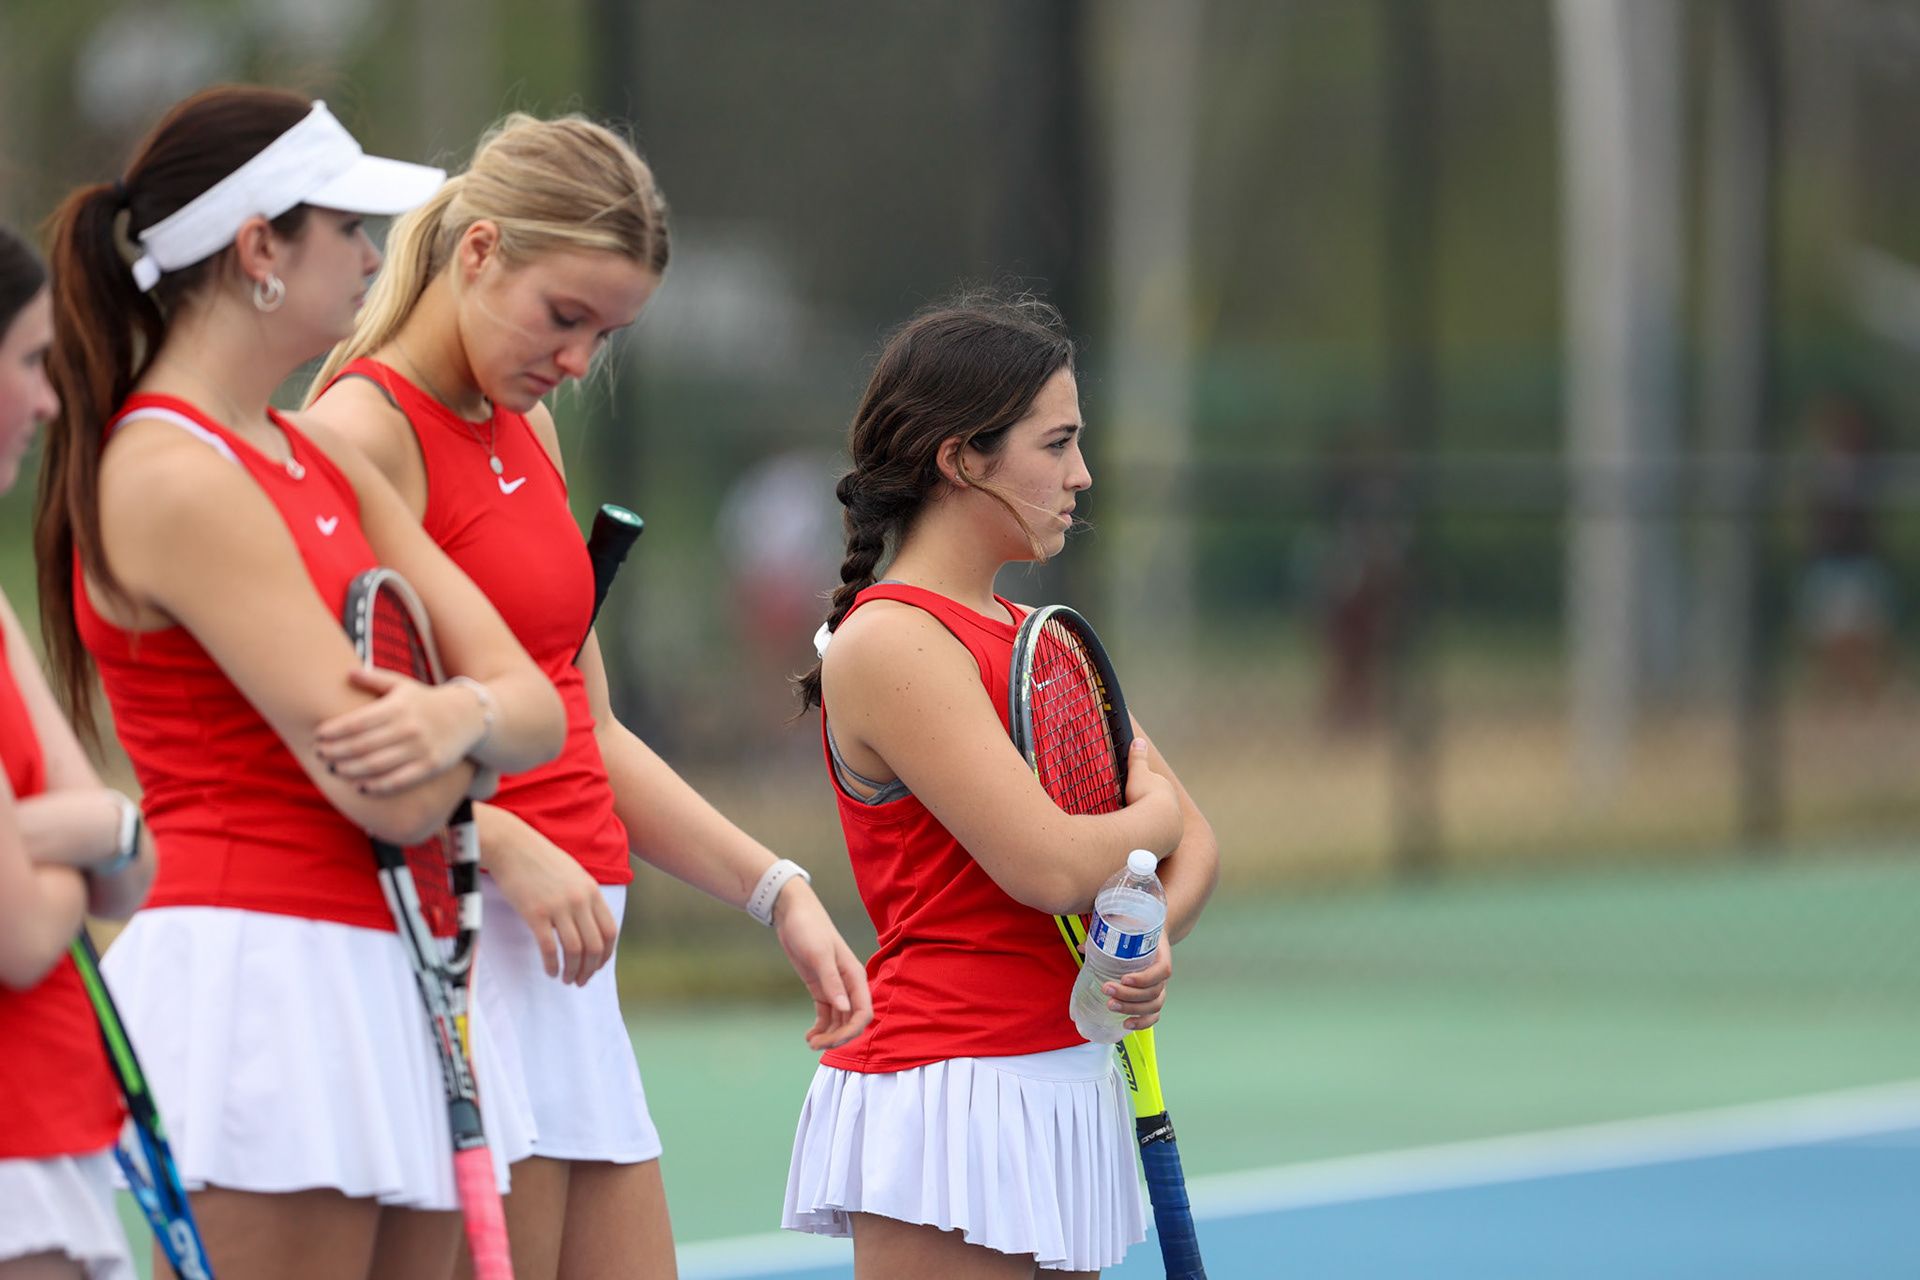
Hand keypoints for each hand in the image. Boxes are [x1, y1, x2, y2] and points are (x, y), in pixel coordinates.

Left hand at [313, 669, 486, 793]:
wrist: (467, 716)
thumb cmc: (426, 700)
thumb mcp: (403, 685)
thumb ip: (374, 679)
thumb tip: (347, 672)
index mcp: (398, 707)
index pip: (357, 722)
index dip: (334, 731)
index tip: (318, 735)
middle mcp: (408, 728)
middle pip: (361, 745)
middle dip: (335, 751)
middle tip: (320, 754)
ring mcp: (420, 749)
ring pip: (375, 765)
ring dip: (349, 769)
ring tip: (333, 768)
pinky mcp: (430, 766)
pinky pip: (397, 781)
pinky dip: (375, 786)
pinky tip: (359, 786)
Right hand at [481, 804, 618, 985]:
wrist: (510, 845)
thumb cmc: (539, 859)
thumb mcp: (573, 873)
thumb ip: (585, 896)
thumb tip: (589, 924)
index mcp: (592, 890)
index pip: (610, 931)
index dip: (606, 954)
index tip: (598, 965)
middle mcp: (580, 900)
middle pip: (595, 946)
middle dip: (590, 969)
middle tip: (581, 980)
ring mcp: (558, 907)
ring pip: (575, 950)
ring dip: (572, 971)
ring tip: (566, 979)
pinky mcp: (536, 913)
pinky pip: (549, 948)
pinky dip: (552, 965)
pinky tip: (550, 972)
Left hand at [772, 879, 872, 1049]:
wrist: (793, 914)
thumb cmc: (809, 928)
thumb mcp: (819, 954)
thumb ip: (832, 981)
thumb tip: (844, 1008)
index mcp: (855, 976)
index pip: (863, 1012)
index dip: (851, 1031)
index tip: (831, 1041)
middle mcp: (848, 985)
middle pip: (851, 1021)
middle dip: (837, 1037)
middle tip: (815, 1045)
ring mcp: (835, 987)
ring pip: (839, 1021)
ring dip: (828, 1035)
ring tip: (810, 1043)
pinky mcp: (821, 988)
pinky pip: (827, 1015)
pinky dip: (821, 1028)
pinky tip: (809, 1036)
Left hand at [1092, 937, 1172, 1032]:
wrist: (1152, 941)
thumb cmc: (1141, 939)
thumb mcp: (1130, 933)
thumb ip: (1108, 939)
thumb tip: (1082, 947)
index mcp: (1160, 959)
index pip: (1161, 971)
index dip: (1143, 978)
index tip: (1124, 979)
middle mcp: (1162, 978)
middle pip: (1152, 992)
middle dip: (1129, 995)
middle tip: (1107, 990)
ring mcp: (1159, 991)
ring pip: (1153, 1006)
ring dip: (1131, 1009)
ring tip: (1111, 1005)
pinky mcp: (1153, 1001)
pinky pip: (1153, 1016)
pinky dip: (1141, 1022)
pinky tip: (1126, 1023)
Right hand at [1122, 736, 1182, 855]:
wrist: (1156, 825)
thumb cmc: (1145, 797)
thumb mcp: (1138, 773)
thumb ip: (1137, 758)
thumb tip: (1138, 741)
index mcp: (1166, 790)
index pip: (1154, 789)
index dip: (1140, 791)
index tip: (1129, 795)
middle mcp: (1173, 808)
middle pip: (1156, 809)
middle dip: (1145, 811)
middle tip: (1129, 813)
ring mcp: (1172, 827)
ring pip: (1158, 826)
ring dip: (1147, 827)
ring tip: (1133, 831)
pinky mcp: (1168, 844)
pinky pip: (1156, 840)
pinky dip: (1148, 840)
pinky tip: (1138, 843)